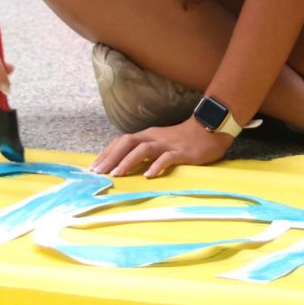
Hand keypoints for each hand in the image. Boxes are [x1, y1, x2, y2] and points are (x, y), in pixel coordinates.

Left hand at [90, 118, 232, 178]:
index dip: (106, 153)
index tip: (93, 168)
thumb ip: (144, 150)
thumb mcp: (160, 142)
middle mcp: (154, 137)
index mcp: (147, 135)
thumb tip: (124, 165)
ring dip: (128, 161)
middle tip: (98, 173)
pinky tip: (149, 175)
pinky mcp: (181, 151)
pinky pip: (167, 157)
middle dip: (111, 158)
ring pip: (143, 149)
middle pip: (127, 143)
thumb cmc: (183, 139)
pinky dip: (156, 165)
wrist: (210, 129)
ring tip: (118, 174)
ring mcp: (167, 144)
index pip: (121, 141)